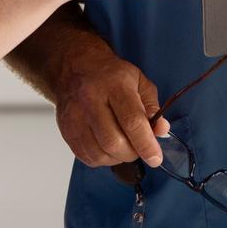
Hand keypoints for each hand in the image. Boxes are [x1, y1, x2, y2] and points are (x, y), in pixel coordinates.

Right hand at [52, 43, 170, 167]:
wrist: (75, 68)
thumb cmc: (110, 76)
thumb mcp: (138, 82)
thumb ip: (152, 107)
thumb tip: (161, 130)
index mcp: (115, 85)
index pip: (131, 121)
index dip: (145, 144)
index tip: (155, 158)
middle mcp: (91, 99)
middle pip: (113, 142)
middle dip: (131, 153)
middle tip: (138, 148)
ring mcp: (75, 116)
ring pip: (99, 153)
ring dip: (117, 158)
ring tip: (123, 146)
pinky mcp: (66, 129)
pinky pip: (86, 157)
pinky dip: (102, 159)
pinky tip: (107, 147)